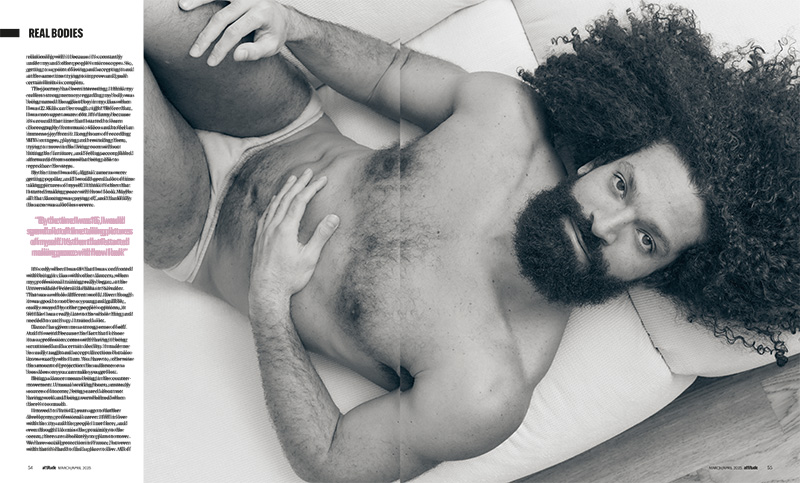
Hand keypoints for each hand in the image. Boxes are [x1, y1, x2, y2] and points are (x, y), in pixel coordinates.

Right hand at [180, 0, 290, 65]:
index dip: (221, 47)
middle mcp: (252, 0)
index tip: (211, 62)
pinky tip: (188, 0)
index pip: (235, 32)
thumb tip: (235, 55)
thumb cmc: (274, 34)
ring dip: (198, 1)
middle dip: (206, 36)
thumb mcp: (271, 47)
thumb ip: (255, 52)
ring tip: (182, 6)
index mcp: (262, 14)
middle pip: (222, 17)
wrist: (281, 17)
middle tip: (194, 52)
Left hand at [249, 169, 338, 304]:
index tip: (322, 179)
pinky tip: (274, 202)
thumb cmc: (289, 278)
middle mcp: (272, 226)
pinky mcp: (259, 239)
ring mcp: (263, 232)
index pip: (300, 201)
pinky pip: (266, 214)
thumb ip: (321, 236)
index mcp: (286, 229)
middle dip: (299, 183)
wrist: (266, 292)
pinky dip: (272, 203)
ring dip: (284, 190)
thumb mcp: (310, 258)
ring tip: (292, 180)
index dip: (312, 188)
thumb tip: (333, 217)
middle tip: (308, 171)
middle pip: (286, 198)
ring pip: (274, 204)